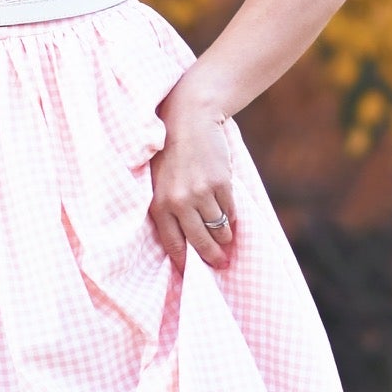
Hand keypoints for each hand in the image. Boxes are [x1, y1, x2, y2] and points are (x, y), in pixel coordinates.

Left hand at [148, 72, 238, 270]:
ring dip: (225, 237)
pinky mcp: (220, 183)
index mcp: (158, 205)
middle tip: (220, 264)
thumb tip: (186, 239)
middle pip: (199, 242)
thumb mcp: (159, 181)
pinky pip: (230, 211)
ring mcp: (200, 193)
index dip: (185, 262)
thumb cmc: (171, 152)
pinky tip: (231, 219)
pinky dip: (232, 217)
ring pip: (218, 228)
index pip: (173, 244)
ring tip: (227, 241)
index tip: (194, 272)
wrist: (189, 118)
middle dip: (212, 257)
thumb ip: (169, 207)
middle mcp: (178, 202)